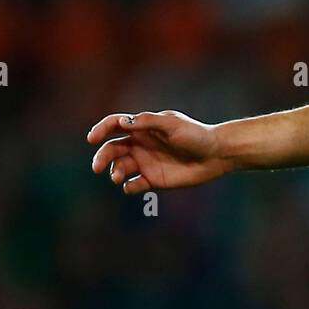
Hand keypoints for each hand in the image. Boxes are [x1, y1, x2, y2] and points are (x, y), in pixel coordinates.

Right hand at [87, 110, 230, 192]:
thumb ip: (147, 122)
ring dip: (114, 172)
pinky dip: (129, 187)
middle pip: (111, 149)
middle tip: (98, 167)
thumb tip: (122, 123)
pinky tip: (133, 186)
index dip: (100, 130)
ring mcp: (146, 162)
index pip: (114, 125)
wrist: (216, 155)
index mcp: (143, 128)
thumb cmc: (196, 135)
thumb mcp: (172, 124)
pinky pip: (134, 185)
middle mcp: (140, 145)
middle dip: (102, 157)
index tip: (92, 138)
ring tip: (118, 177)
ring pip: (120, 167)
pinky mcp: (154, 179)